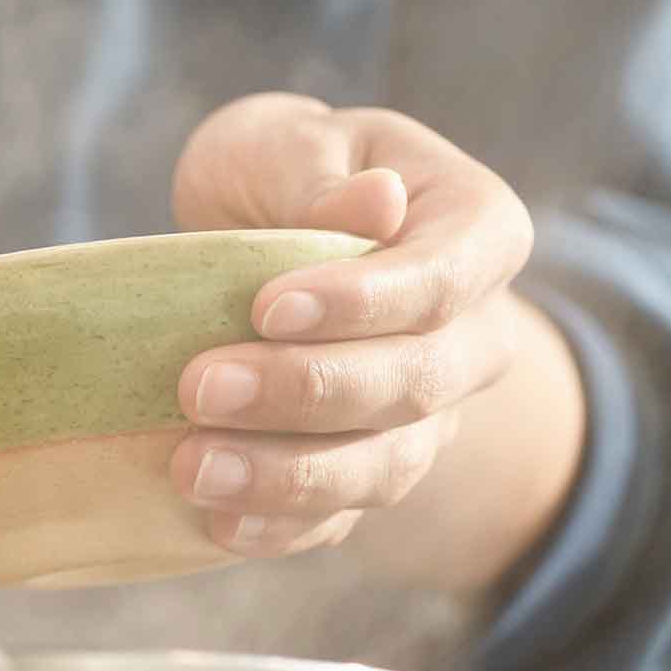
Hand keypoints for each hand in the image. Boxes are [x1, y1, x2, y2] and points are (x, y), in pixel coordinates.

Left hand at [167, 93, 538, 562]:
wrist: (267, 232)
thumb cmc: (283, 173)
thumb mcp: (288, 142)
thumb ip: (319, 174)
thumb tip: (378, 202)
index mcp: (477, 232)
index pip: (443, 278)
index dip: (363, 302)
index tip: (267, 307)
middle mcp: (473, 335)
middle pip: (414, 382)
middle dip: (306, 393)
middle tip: (200, 387)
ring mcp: (429, 415)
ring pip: (385, 466)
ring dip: (288, 477)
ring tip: (193, 467)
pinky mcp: (371, 471)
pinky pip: (343, 517)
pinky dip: (282, 528)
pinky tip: (218, 521)